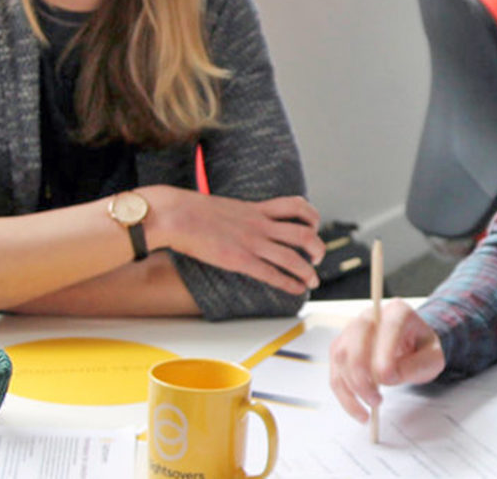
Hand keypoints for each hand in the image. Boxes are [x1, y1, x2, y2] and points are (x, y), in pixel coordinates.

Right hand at [145, 186, 324, 295]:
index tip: (314, 227)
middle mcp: (260, 225)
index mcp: (257, 208)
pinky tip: (296, 289)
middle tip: (318, 257)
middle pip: (304, 233)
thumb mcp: (226, 206)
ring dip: (308, 271)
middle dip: (317, 247)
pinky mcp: (240, 260)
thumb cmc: (193, 211)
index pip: (296, 206)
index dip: (312, 217)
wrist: (177, 215)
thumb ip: (241, 214)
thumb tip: (243, 222)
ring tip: (313, 280)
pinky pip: (272, 274)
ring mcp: (252, 242)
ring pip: (293, 257)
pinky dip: (289, 283)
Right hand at [327, 299, 444, 421]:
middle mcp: (371, 316)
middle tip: (376, 399)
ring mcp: (352, 331)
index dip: (384, 352)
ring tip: (372, 404)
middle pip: (356, 338)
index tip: (387, 378)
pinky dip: (344, 394)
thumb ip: (416, 366)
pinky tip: (358, 409)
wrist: (411, 346)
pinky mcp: (341, 348)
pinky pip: (335, 372)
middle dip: (362, 374)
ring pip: (341, 356)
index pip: (387, 326)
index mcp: (398, 312)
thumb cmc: (420, 349)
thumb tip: (388, 377)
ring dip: (352, 386)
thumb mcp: (432, 358)